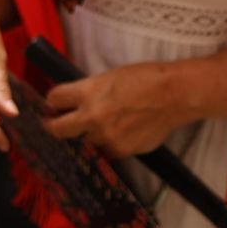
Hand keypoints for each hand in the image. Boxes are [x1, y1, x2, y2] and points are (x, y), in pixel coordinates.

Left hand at [44, 61, 183, 157]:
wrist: (174, 95)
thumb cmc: (145, 79)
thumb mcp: (110, 77)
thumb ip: (89, 90)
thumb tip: (74, 101)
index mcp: (89, 92)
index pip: (54, 98)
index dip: (52, 100)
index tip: (53, 104)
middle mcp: (93, 117)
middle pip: (57, 129)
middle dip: (53, 126)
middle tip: (54, 124)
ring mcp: (106, 137)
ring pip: (87, 140)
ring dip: (92, 133)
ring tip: (110, 122)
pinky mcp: (121, 150)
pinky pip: (108, 148)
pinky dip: (112, 141)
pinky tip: (126, 129)